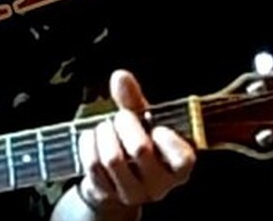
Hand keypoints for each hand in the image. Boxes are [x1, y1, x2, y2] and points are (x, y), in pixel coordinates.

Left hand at [76, 70, 194, 214]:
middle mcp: (159, 186)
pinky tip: (91, 137)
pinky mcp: (107, 195)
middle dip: (125, 123)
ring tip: (105, 126)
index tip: (157, 127)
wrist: (114, 177)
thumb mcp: (142, 121)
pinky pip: (93, 165)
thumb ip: (134, 99)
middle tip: (121, 117)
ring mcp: (132, 194)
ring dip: (104, 133)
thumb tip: (120, 76)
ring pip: (112, 158)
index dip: (168, 140)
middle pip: (140, 149)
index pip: (183, 159)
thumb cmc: (136, 142)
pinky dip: (88, 144)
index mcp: (178, 169)